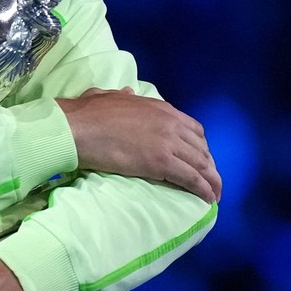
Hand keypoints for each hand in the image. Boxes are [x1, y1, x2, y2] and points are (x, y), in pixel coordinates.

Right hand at [56, 87, 221, 203]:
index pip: (193, 128)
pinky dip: (202, 189)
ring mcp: (167, 142)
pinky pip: (190, 178)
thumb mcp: (108, 95)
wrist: (77, 127)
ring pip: (200, 164)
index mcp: (160, 108)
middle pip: (201, 147)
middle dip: (208, 165)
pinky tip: (207, 199)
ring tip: (214, 194)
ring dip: (211, 180)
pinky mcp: (161, 162)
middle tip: (209, 181)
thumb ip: (123, 95)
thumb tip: (128, 92)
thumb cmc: (87, 113)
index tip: (199, 159)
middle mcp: (170, 123)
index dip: (199, 146)